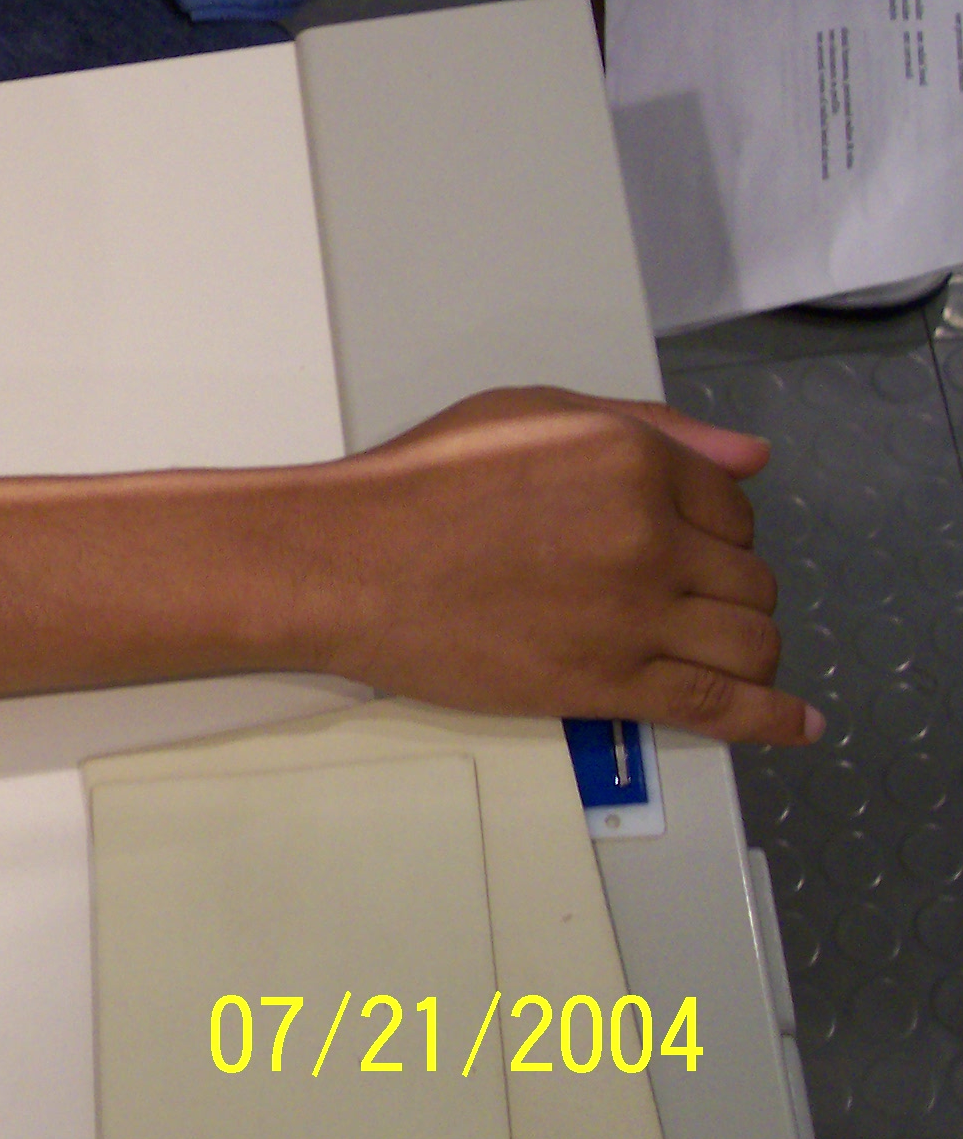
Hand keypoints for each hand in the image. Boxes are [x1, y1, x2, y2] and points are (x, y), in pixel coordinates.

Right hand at [306, 387, 814, 744]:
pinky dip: (769, 719)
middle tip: (678, 600)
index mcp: (633, 459)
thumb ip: (645, 427)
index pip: (732, 505)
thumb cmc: (418, 484)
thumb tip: (746, 456)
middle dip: (726, 590)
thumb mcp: (528, 413)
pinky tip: (793, 724)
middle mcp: (648, 534)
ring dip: (745, 648)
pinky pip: (721, 706)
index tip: (686, 547)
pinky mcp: (609, 683)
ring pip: (750, 642)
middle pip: (749, 577)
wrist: (345, 561)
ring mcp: (634, 614)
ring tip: (713, 652)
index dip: (714, 530)